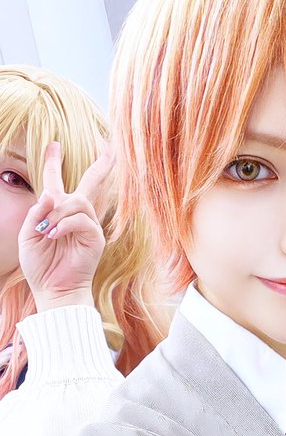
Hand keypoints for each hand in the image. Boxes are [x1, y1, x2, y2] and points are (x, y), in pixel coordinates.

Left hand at [18, 141, 113, 311]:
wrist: (53, 290)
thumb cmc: (39, 267)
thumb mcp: (27, 235)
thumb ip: (36, 213)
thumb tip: (52, 194)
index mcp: (57, 212)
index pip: (55, 182)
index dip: (53, 162)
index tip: (54, 145)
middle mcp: (76, 216)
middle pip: (91, 183)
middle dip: (101, 166)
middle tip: (109, 150)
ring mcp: (88, 226)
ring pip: (78, 202)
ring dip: (58, 213)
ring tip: (47, 231)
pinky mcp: (95, 238)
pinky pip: (82, 220)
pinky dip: (65, 225)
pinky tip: (53, 235)